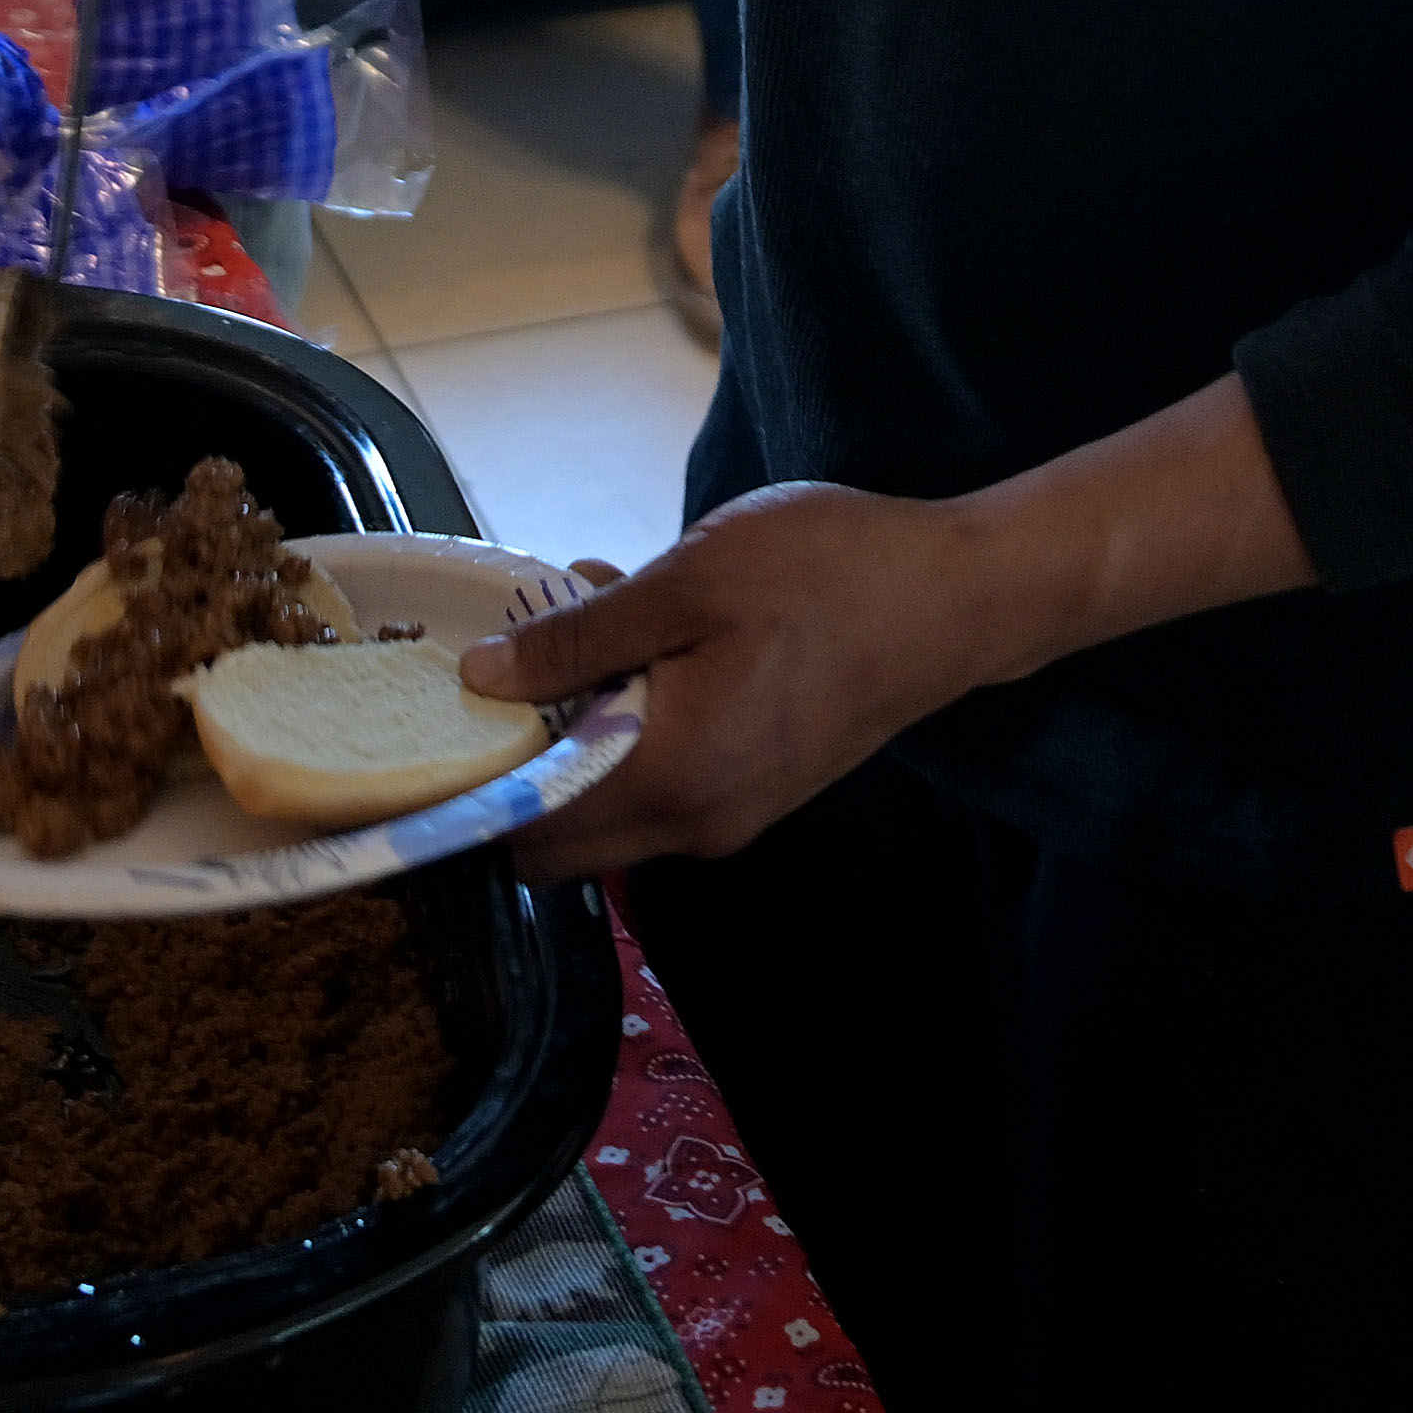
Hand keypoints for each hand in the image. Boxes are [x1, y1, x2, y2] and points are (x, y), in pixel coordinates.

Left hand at [484, 479, 1045, 875]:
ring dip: (579, 736)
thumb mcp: (691, 580)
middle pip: (559, 837)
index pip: (524, 834)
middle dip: (521, 761)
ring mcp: (734, 816)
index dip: (473, 782)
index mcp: (669, 778)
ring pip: (610, 806)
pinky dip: (632, 732)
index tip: (449, 711)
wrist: (963, 598)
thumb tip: (482, 679)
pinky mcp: (761, 791)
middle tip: (519, 658)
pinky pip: (663, 784)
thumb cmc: (832, 576)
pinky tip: (652, 641)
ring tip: (593, 621)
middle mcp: (696, 825)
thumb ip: (580, 639)